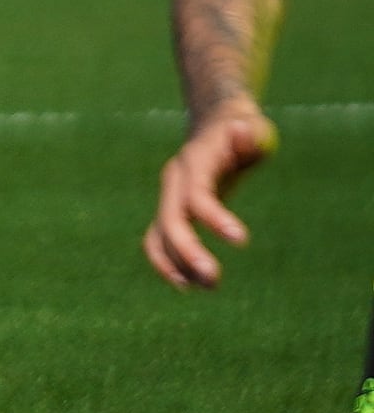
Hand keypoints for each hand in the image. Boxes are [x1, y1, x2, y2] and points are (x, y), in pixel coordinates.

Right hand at [150, 103, 279, 287]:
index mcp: (193, 164)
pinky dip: (170, 264)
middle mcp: (174, 184)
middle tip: (214, 279)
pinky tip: (191, 283)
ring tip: (209, 286)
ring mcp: (168, 199)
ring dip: (178, 264)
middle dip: (187, 252)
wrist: (214, 126)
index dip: (214, 218)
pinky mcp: (171, 213)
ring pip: (160, 236)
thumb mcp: (253, 129)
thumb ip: (249, 135)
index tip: (242, 240)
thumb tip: (241, 130)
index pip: (197, 195)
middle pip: (170, 221)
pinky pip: (160, 242)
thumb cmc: (243, 130)